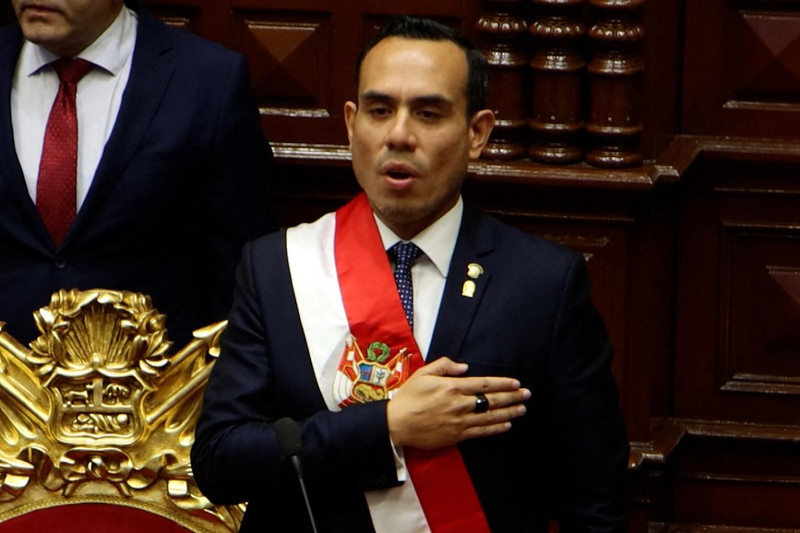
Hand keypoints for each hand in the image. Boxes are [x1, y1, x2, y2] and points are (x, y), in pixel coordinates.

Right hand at [386, 357, 530, 449]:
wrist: (397, 424)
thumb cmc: (408, 397)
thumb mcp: (423, 374)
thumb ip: (444, 366)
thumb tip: (464, 367)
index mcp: (451, 387)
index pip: (483, 384)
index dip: (502, 383)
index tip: (515, 383)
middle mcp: (458, 404)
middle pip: (491, 400)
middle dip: (511, 396)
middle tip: (526, 394)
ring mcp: (459, 421)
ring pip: (490, 416)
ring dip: (508, 412)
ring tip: (522, 409)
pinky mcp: (456, 435)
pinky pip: (481, 432)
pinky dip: (495, 428)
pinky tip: (507, 425)